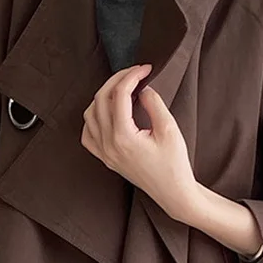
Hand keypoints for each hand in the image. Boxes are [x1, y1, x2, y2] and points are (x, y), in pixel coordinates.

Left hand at [81, 64, 198, 221]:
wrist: (173, 193)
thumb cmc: (174, 165)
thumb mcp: (169, 130)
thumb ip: (154, 104)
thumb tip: (142, 89)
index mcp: (123, 137)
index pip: (120, 94)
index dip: (132, 76)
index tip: (145, 69)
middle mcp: (109, 145)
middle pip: (101, 99)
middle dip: (116, 80)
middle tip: (134, 73)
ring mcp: (104, 153)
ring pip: (90, 114)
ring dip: (103, 96)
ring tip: (122, 89)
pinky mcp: (106, 159)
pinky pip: (88, 134)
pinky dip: (93, 118)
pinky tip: (107, 112)